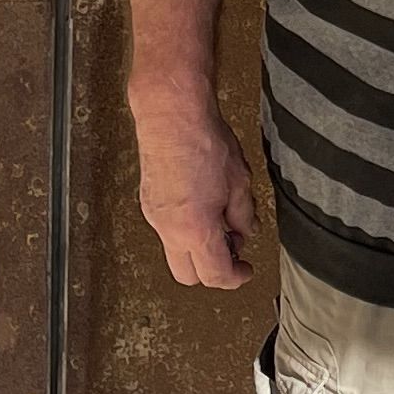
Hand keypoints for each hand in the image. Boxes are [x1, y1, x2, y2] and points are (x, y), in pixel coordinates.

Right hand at [135, 91, 258, 288]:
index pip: (216, 275)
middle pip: (189, 276)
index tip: (245, 269)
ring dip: (197, 248)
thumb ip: (243, 215)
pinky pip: (167, 231)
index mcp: (196, 230)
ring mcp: (154, 217)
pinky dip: (185, 230)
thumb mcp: (238, 182)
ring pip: (176, 252)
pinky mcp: (147, 203)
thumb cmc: (203, 141)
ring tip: (218, 219)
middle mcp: (169, 230)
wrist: (171, 115)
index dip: (236, 277)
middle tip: (232, 248)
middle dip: (212, 270)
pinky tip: (200, 206)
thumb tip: (245, 230)